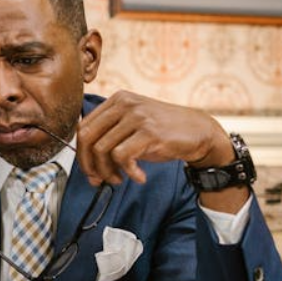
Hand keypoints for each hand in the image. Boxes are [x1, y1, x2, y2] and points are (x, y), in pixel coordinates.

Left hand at [75, 90, 235, 184]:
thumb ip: (110, 138)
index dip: (82, 154)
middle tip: (100, 180)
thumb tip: (88, 167)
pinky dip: (128, 172)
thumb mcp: (132, 127)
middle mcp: (124, 104)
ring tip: (120, 179)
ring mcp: (137, 116)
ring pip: (103, 149)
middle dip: (89, 165)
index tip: (90, 172)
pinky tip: (139, 177)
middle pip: (88, 138)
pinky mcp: (149, 132)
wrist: (199, 132)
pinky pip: (122, 157)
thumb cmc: (163, 133)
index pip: (84, 126)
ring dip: (109, 172)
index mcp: (117, 100)